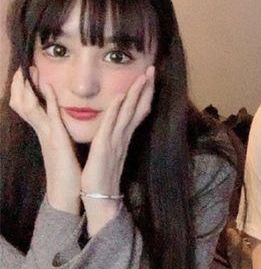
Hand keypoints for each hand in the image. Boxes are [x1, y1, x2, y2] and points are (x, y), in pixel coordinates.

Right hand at [9, 68, 81, 213]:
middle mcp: (42, 131)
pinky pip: (50, 116)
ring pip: (31, 107)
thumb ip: (58, 133)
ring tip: (29, 70)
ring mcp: (47, 134)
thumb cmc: (67, 170)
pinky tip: (48, 86)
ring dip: (29, 88)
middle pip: (21, 103)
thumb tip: (57, 121)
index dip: (23, 90)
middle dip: (19, 85)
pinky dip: (48, 100)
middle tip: (21, 67)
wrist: (66, 192)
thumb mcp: (61, 146)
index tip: (24, 72)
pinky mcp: (57, 139)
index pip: (27, 106)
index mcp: (44, 131)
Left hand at [81, 66, 154, 234]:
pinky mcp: (104, 146)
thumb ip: (115, 140)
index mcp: (124, 138)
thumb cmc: (103, 177)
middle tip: (152, 69)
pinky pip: (111, 124)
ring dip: (136, 93)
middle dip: (145, 88)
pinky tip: (122, 96)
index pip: (138, 111)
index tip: (149, 78)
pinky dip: (117, 109)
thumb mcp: (111, 154)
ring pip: (128, 112)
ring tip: (143, 76)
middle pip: (138, 108)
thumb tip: (118, 128)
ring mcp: (116, 141)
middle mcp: (123, 137)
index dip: (144, 94)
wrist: (101, 199)